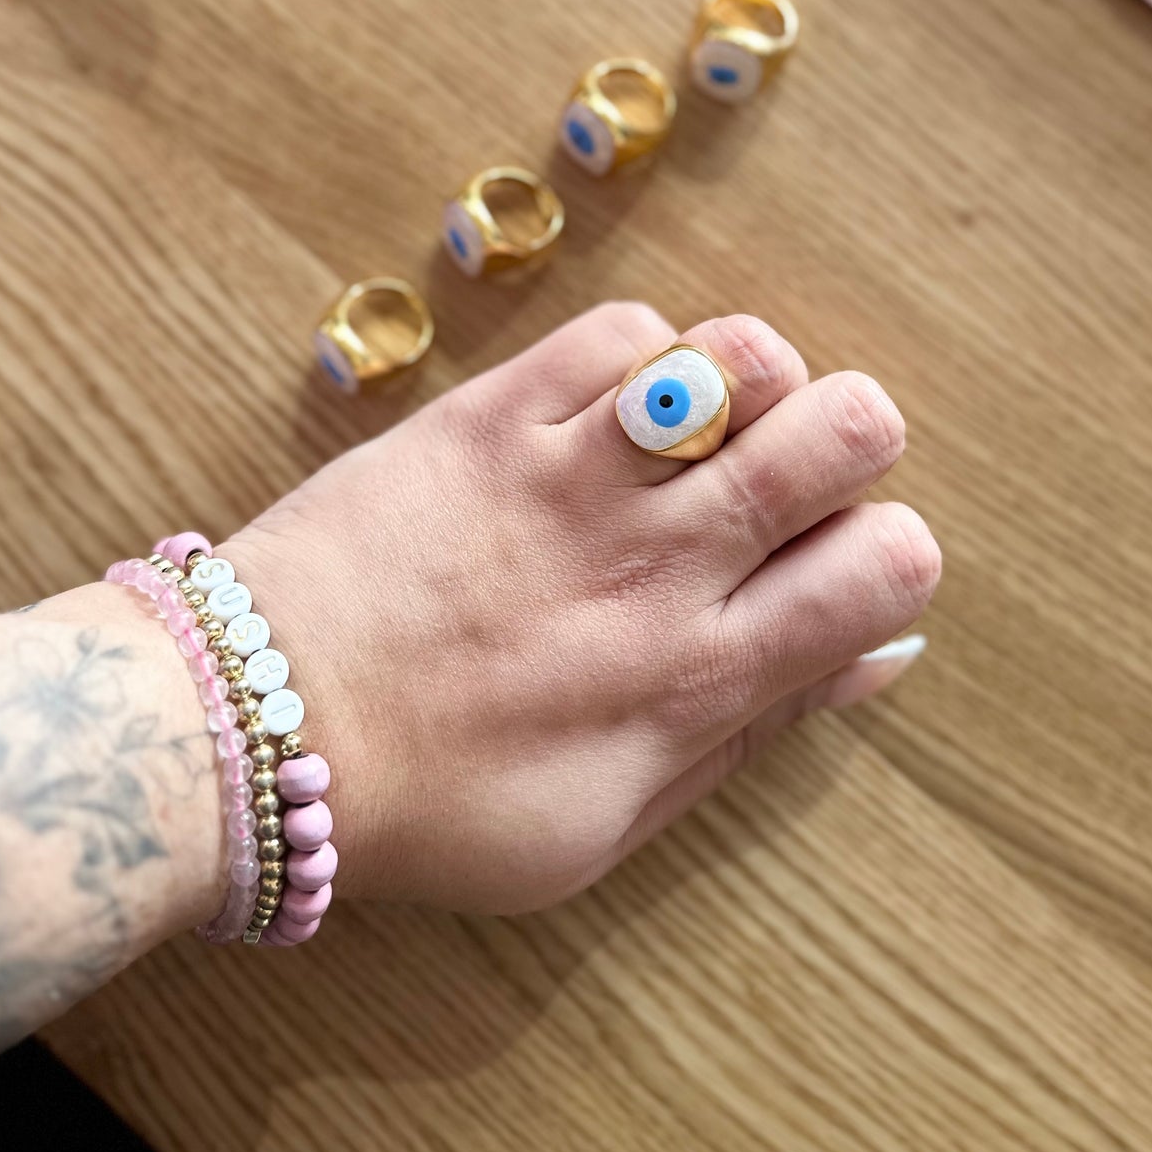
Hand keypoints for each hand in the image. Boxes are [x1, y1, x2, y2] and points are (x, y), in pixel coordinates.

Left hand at [222, 304, 939, 911]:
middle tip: (787, 482)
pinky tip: (616, 408)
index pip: (889, 566)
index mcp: (697, 674)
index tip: (834, 570)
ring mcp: (573, 470)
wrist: (259, 724)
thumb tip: (874, 659)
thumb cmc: (436, 800)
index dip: (892, 554)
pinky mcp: (494, 411)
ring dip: (756, 385)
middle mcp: (657, 558)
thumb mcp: (607, 822)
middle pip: (847, 430)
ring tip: (702, 433)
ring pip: (743, 356)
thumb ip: (750, 735)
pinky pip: (622, 329)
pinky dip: (646, 355)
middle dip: (853, 443)